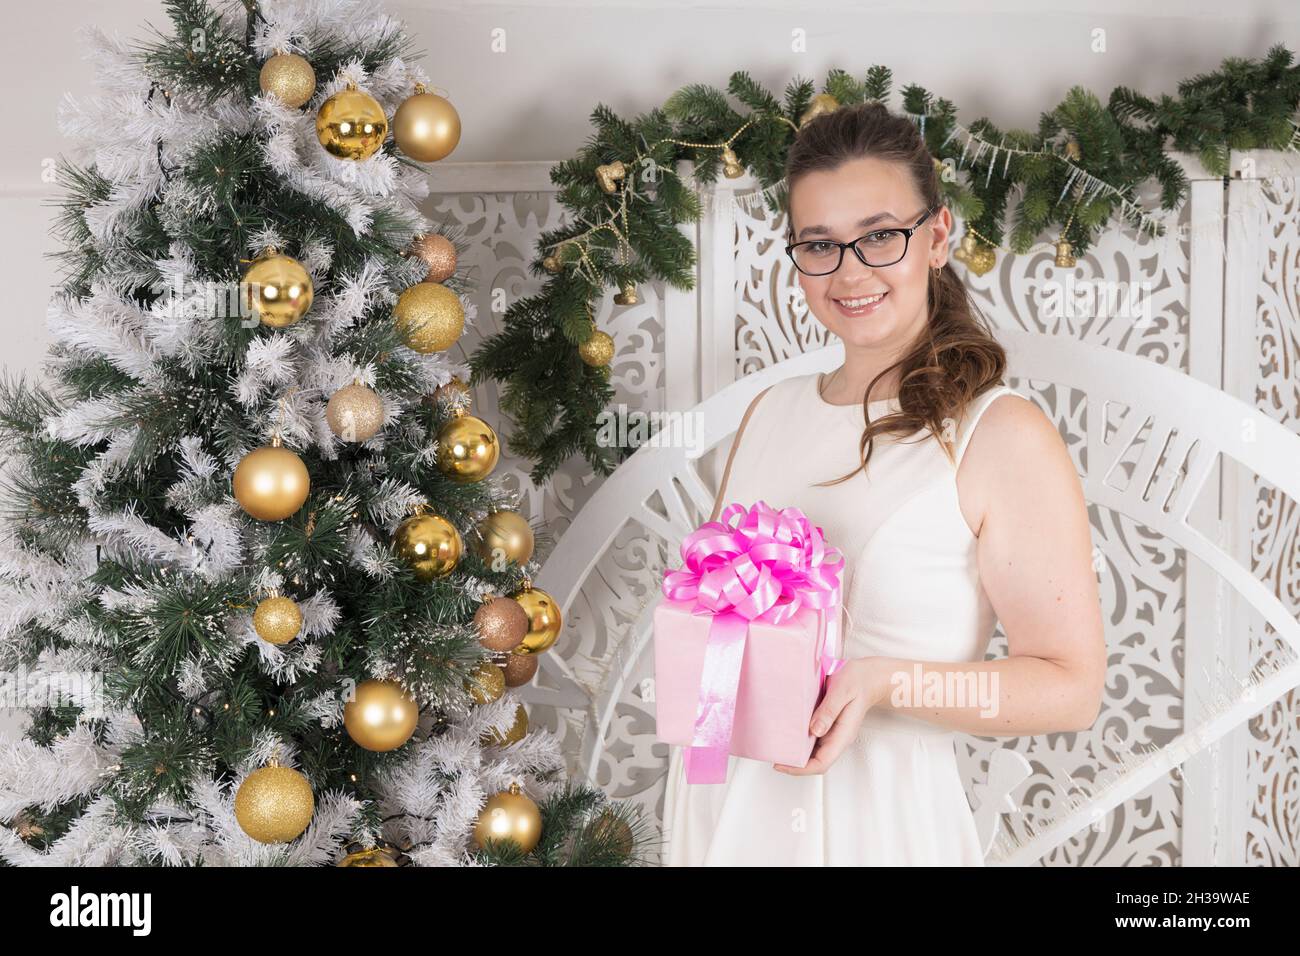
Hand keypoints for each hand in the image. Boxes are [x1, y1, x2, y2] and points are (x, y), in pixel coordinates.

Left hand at [773, 657, 890, 774]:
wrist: (868, 676)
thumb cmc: (858, 681)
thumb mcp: (842, 691)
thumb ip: (829, 710)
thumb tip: (814, 730)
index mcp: (843, 735)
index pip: (822, 762)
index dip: (801, 768)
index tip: (781, 764)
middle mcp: (837, 738)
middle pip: (815, 761)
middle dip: (794, 764)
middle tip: (773, 755)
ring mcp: (833, 733)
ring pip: (813, 752)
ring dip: (796, 753)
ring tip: (776, 746)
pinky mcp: (828, 725)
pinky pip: (812, 739)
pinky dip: (799, 741)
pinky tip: (787, 733)